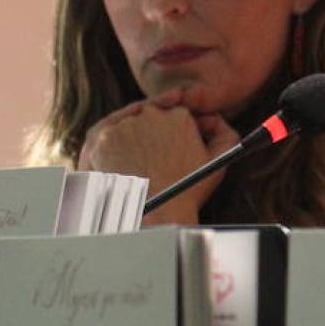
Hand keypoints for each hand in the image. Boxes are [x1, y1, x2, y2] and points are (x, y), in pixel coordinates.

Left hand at [78, 92, 241, 224]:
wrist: (156, 215)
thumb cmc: (188, 192)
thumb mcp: (220, 161)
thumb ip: (225, 133)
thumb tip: (214, 119)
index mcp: (179, 116)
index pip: (173, 110)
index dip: (172, 125)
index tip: (169, 136)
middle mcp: (150, 114)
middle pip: (149, 113)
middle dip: (152, 128)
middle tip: (153, 150)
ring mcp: (123, 125)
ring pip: (125, 121)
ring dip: (128, 133)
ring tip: (134, 158)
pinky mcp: (100, 138)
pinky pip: (102, 130)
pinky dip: (107, 139)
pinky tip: (114, 151)